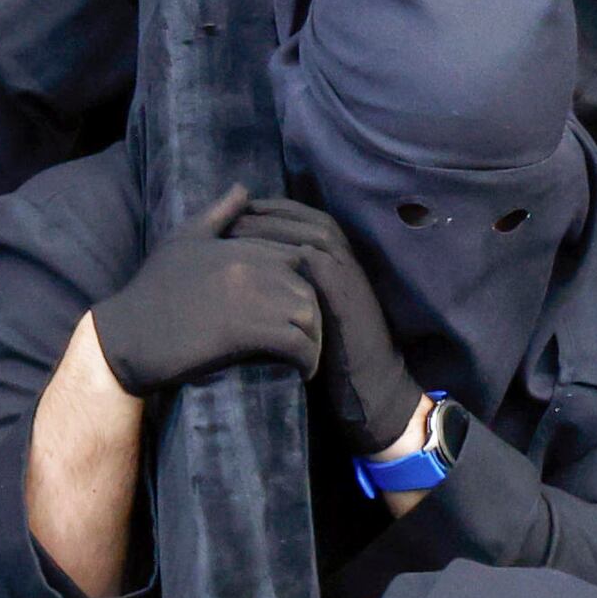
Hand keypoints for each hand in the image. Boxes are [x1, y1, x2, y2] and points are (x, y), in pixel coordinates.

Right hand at [88, 187, 321, 397]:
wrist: (126, 336)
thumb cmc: (151, 291)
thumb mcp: (183, 240)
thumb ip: (217, 213)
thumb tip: (243, 188)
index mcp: (240, 246)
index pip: (295, 258)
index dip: (301, 284)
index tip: (296, 309)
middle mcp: (250, 267)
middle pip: (307, 287)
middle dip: (313, 315)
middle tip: (306, 339)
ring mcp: (250, 299)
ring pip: (308, 314)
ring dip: (314, 339)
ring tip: (307, 358)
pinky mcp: (246, 334)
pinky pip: (296, 343)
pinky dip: (306, 359)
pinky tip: (302, 371)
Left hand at [227, 195, 417, 457]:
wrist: (370, 384)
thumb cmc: (334, 354)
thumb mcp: (309, 309)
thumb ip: (288, 285)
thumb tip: (244, 273)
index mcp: (336, 256)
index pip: (297, 218)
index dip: (263, 213)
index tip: (228, 214)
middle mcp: (343, 256)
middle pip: (299, 218)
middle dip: (262, 213)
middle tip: (226, 214)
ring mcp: (346, 272)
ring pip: (306, 233)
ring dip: (269, 228)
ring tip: (233, 230)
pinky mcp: (343, 291)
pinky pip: (312, 260)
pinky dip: (283, 253)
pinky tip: (253, 255)